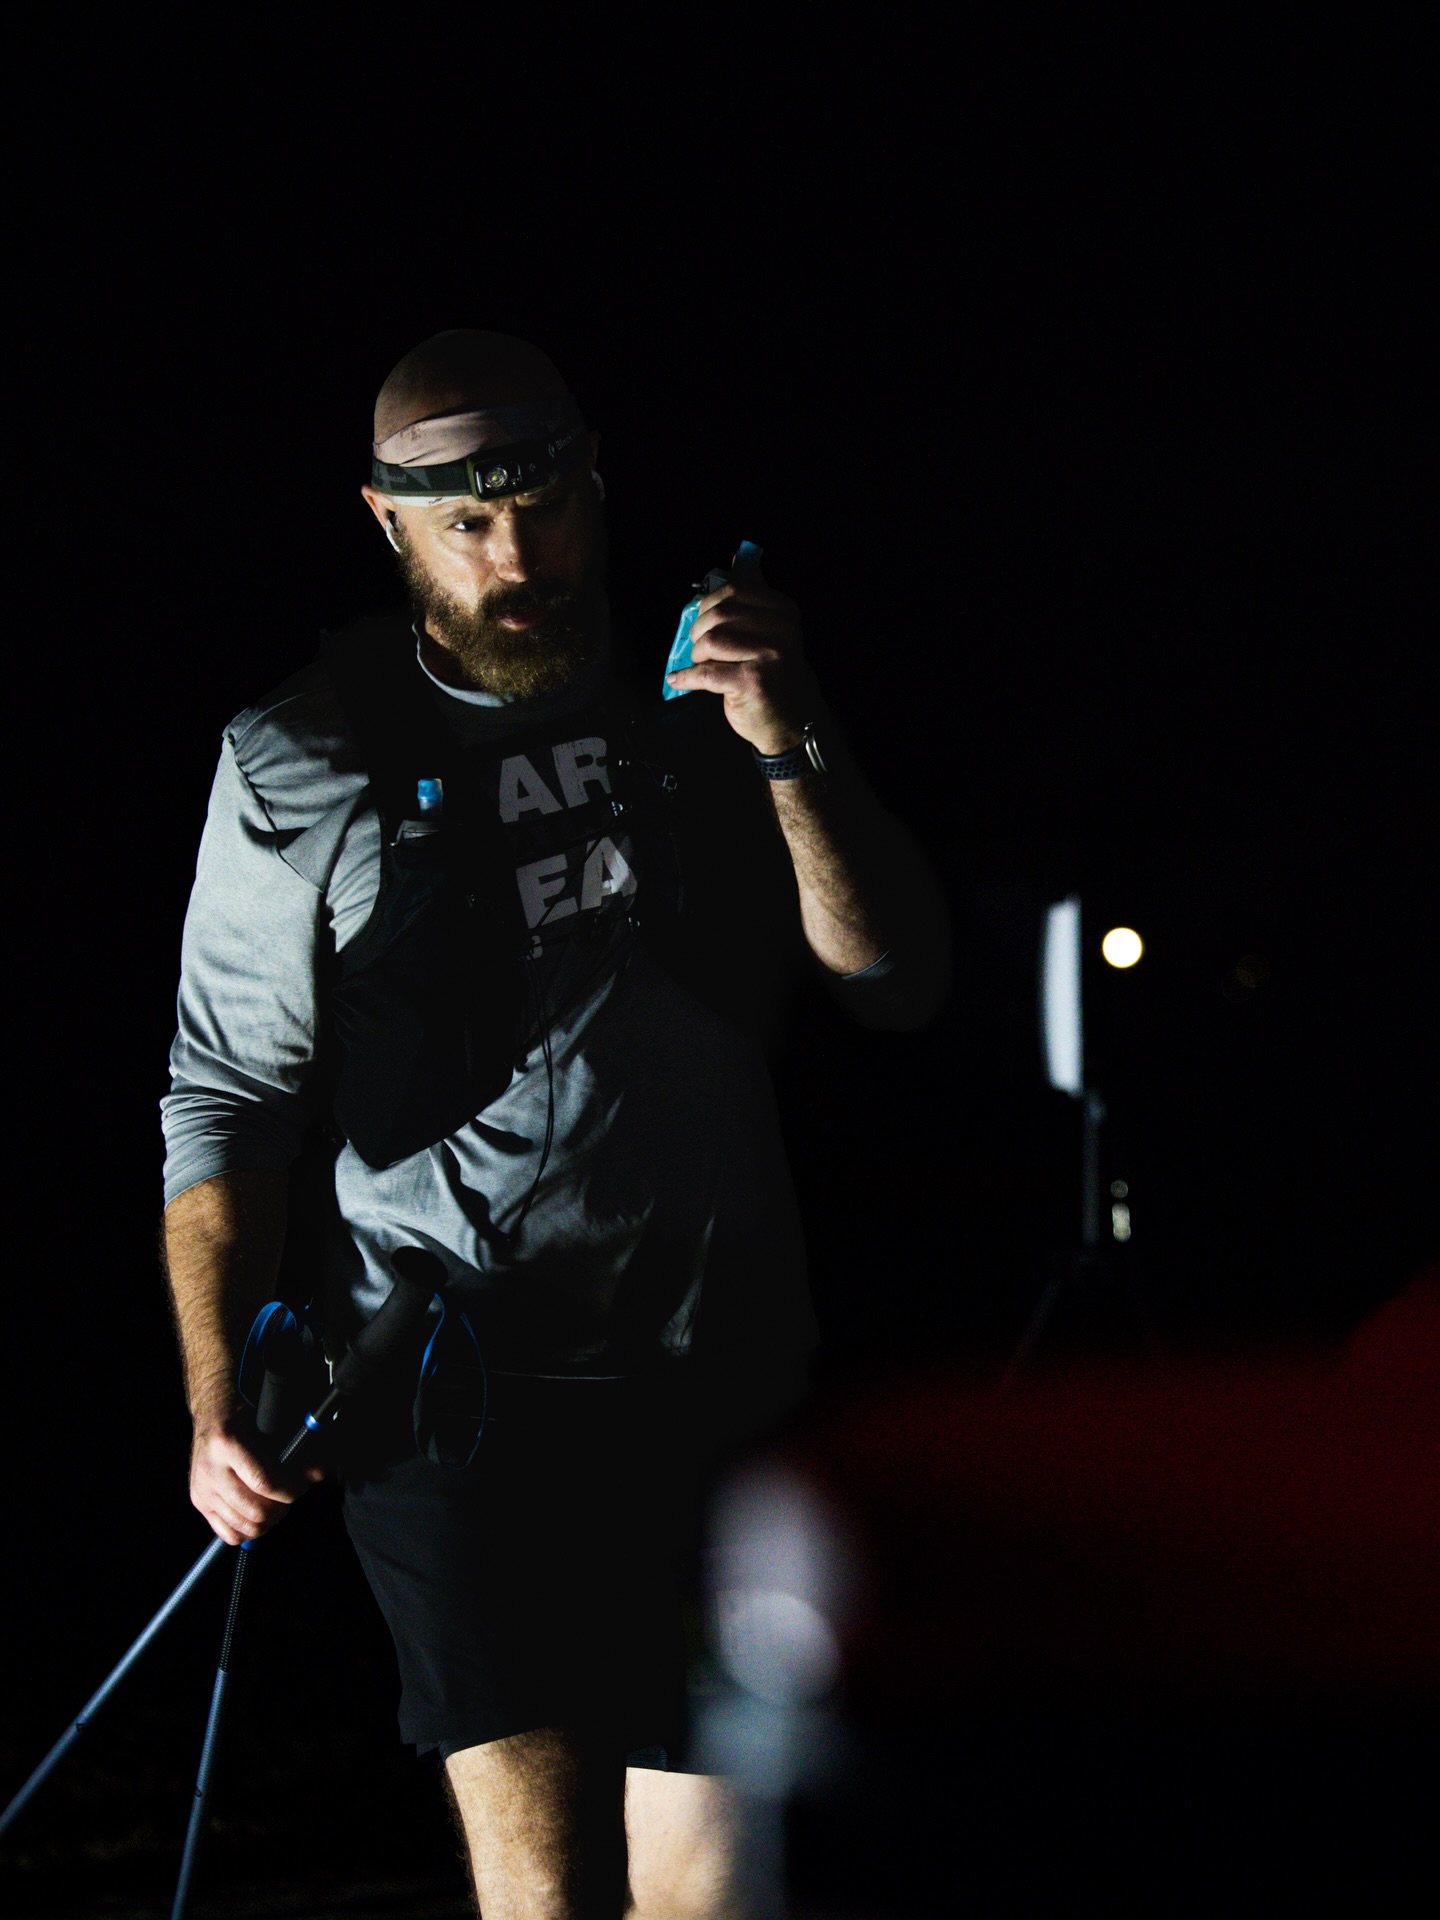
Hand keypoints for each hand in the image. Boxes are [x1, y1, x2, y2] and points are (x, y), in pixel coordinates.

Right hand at [190, 1412, 324, 1545]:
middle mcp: (211, 1471)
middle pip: (255, 1510)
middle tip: (290, 1495)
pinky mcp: (199, 1503)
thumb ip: (294, 1452)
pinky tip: (258, 1516)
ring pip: (244, 1526)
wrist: (212, 1414)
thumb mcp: (269, 1426)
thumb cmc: (243, 1417)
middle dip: (281, 1507)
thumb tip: (318, 1474)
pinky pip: (229, 1534)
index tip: (301, 1487)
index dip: (289, 1490)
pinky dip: (249, 1531)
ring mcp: (202, 1490)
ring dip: (268, 1520)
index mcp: (227, 1445)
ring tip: (277, 1505)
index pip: (264, 1483)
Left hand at [666, 552, 816, 754]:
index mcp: (783, 610)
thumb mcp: (769, 629)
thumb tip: (740, 558)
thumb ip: (754, 595)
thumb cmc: (772, 671)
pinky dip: (687, 677)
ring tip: (701, 664)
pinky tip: (680, 679)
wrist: (789, 717)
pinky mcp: (753, 682)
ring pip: (712, 641)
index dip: (709, 605)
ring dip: (697, 655)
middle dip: (699, 632)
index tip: (705, 622)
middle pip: (720, 615)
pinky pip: (707, 673)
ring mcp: (770, 656)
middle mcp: (781, 630)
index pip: (734, 590)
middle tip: (700, 648)